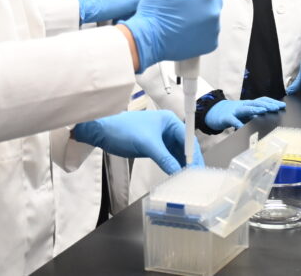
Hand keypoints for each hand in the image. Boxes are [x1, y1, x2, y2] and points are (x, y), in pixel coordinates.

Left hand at [71, 110, 202, 174]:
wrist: (103, 132)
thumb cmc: (124, 129)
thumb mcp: (147, 144)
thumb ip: (164, 158)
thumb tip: (178, 172)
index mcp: (169, 121)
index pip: (188, 138)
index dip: (194, 154)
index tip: (198, 168)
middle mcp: (167, 129)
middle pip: (184, 147)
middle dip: (189, 162)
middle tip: (194, 177)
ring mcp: (160, 139)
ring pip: (175, 154)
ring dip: (180, 166)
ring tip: (185, 180)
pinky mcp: (153, 148)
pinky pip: (166, 158)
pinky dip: (171, 167)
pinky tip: (174, 176)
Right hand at [120, 0, 222, 72]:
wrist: (147, 39)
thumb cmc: (155, 9)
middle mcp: (214, 13)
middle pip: (212, 0)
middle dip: (200, 0)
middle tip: (179, 5)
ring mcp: (213, 31)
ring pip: (210, 17)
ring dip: (200, 16)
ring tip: (180, 18)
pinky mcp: (209, 45)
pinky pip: (209, 33)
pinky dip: (200, 31)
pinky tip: (184, 29)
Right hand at [204, 97, 284, 131]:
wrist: (214, 112)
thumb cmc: (233, 113)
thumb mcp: (245, 113)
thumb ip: (255, 114)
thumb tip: (269, 117)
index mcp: (249, 104)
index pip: (262, 100)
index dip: (272, 102)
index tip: (282, 106)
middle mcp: (243, 105)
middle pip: (256, 102)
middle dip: (267, 104)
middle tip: (277, 107)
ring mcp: (235, 110)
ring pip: (246, 108)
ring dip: (255, 109)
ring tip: (263, 111)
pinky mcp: (226, 117)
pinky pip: (233, 120)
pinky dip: (238, 123)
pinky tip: (243, 127)